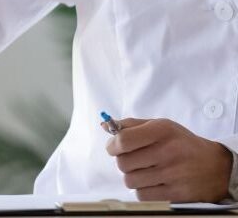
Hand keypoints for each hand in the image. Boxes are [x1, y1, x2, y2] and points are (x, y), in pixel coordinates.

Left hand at [105, 117, 232, 201]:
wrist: (215, 167)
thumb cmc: (182, 143)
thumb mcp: (160, 126)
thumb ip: (132, 125)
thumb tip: (104, 125)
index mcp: (161, 130)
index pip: (124, 140)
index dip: (112, 145)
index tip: (113, 147)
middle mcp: (166, 151)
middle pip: (123, 163)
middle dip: (122, 161)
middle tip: (131, 159)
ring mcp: (172, 174)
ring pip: (130, 181)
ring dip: (132, 176)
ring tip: (143, 170)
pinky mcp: (176, 193)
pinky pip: (143, 195)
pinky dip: (142, 190)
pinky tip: (151, 182)